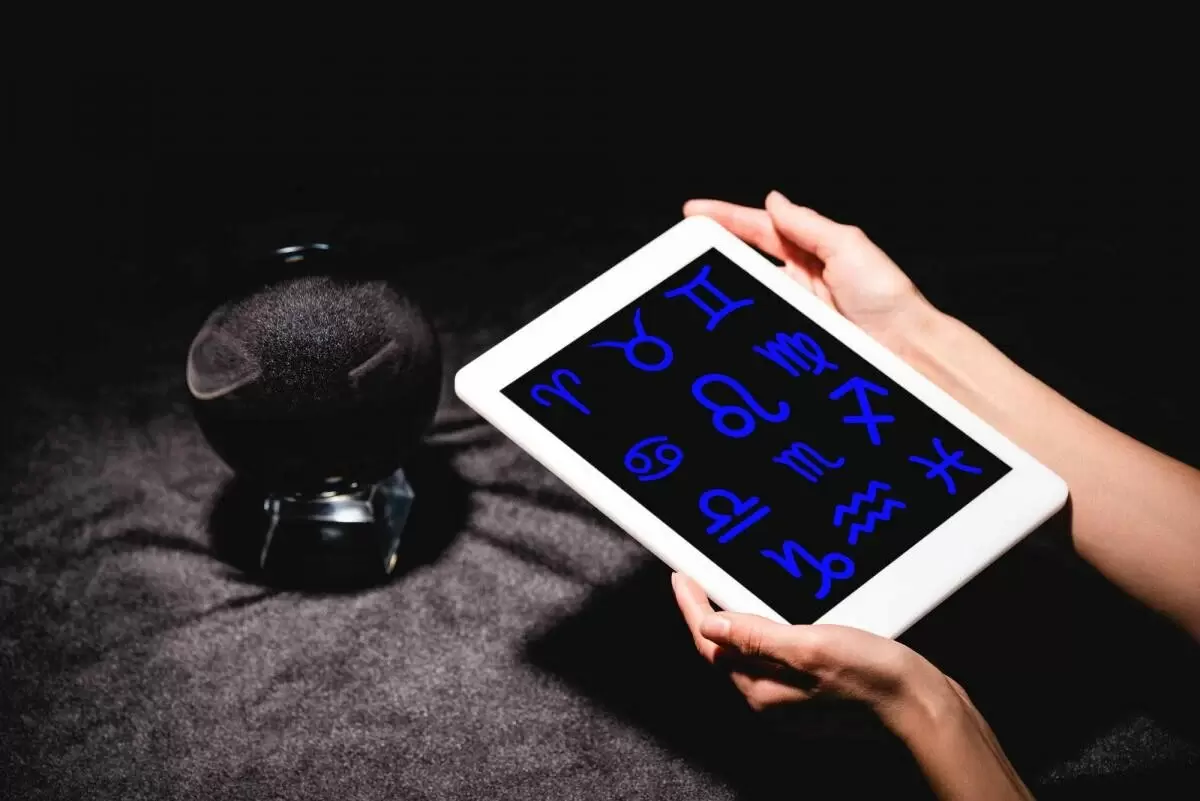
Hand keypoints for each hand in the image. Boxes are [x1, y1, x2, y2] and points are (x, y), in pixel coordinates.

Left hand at [671, 573, 949, 725]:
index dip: (692, 607)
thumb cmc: (871, 678)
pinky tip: (774, 616)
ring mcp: (790, 698)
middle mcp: (770, 699)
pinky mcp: (811, 691)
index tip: (680, 578)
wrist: (918, 705)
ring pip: (749, 653)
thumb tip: (710, 624)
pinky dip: (766, 633)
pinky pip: (775, 657)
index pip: (711, 644)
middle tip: (696, 580)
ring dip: (737, 622)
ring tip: (727, 591)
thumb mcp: (809, 645)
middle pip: (725, 650)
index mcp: (761, 690)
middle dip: (707, 613)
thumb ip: (756, 636)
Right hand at [684, 191, 936, 351]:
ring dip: (721, 283)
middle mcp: (799, 279)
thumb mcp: (848, 245)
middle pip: (746, 257)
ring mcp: (792, 309)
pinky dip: (738, 320)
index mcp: (812, 251)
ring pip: (747, 291)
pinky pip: (757, 326)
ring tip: (693, 274)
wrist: (903, 348)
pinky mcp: (789, 339)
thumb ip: (808, 224)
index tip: (694, 213)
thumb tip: (775, 202)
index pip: (760, 228)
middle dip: (714, 246)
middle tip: (685, 241)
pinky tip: (719, 315)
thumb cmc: (886, 296)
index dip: (727, 217)